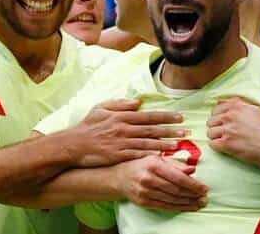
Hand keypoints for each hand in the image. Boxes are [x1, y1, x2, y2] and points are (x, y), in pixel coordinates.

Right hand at [64, 99, 186, 166]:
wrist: (73, 145)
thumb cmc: (87, 126)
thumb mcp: (101, 108)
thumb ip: (119, 104)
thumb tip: (138, 102)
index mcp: (121, 116)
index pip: (148, 115)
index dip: (165, 116)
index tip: (179, 117)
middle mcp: (123, 129)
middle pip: (151, 129)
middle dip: (170, 130)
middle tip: (186, 131)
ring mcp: (121, 143)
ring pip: (148, 143)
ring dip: (164, 143)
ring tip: (179, 143)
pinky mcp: (118, 156)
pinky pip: (138, 155)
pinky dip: (150, 156)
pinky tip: (162, 156)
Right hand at [113, 155, 206, 211]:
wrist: (120, 178)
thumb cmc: (142, 165)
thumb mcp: (157, 158)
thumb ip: (175, 164)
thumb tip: (193, 169)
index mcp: (154, 165)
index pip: (178, 177)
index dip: (193, 184)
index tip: (204, 188)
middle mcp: (148, 178)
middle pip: (176, 190)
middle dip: (193, 195)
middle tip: (205, 197)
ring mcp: (145, 192)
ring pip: (172, 199)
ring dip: (188, 203)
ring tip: (200, 203)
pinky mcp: (144, 202)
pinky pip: (165, 206)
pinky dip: (179, 207)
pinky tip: (188, 207)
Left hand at [207, 97, 259, 166]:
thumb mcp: (255, 109)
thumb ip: (237, 103)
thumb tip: (221, 101)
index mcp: (235, 107)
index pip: (215, 109)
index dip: (218, 117)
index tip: (223, 122)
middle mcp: (229, 117)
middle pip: (211, 121)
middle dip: (216, 127)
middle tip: (225, 132)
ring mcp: (227, 130)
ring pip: (210, 133)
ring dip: (216, 137)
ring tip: (225, 140)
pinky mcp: (226, 144)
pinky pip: (212, 144)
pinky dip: (217, 146)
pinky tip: (225, 147)